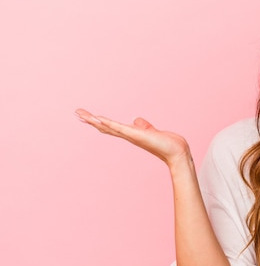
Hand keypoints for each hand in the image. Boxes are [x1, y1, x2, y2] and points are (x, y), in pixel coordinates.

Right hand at [75, 108, 190, 167]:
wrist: (176, 152)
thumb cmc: (167, 143)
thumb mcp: (152, 131)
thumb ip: (143, 126)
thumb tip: (136, 120)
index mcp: (131, 134)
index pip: (112, 127)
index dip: (99, 121)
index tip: (87, 116)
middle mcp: (129, 136)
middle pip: (105, 127)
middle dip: (91, 120)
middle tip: (77, 113)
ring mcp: (131, 135)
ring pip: (109, 126)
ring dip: (94, 120)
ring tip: (81, 114)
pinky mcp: (136, 134)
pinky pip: (119, 128)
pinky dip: (108, 123)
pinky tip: (98, 118)